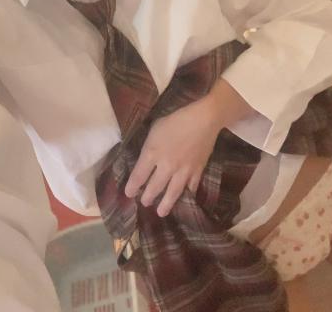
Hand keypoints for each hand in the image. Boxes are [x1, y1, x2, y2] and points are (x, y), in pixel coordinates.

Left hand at [123, 95, 223, 217]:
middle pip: (154, 187)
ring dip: (165, 204)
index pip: (138, 176)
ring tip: (161, 212)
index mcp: (152, 153)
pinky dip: (186, 195)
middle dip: (147, 197)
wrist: (203, 119)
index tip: (129, 193)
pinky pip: (190, 188)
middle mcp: (166, 166)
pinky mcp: (197, 171)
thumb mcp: (154, 128)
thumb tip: (144, 155)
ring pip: (172, 193)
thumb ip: (149, 145)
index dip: (132, 187)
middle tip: (145, 203)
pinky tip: (184, 200)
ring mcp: (183, 171)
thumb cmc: (175, 119)